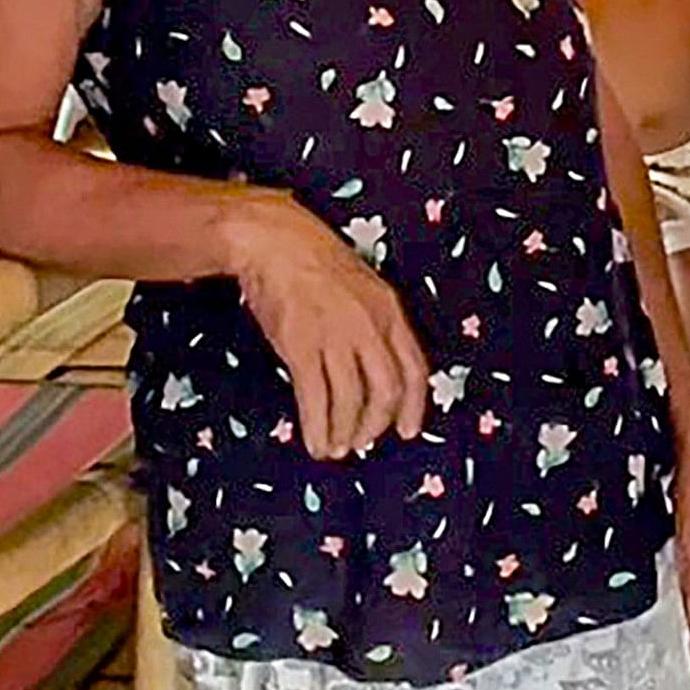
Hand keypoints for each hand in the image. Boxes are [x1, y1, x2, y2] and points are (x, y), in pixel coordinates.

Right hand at [226, 197, 429, 459]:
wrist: (275, 241)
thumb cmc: (317, 262)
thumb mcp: (364, 288)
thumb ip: (376, 326)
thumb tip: (378, 370)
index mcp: (390, 311)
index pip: (414, 369)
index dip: (414, 406)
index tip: (408, 429)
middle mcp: (368, 327)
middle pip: (385, 390)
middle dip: (375, 424)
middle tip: (363, 441)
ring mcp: (334, 336)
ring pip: (350, 400)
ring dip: (345, 432)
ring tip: (335, 448)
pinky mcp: (300, 346)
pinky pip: (315, 397)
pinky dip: (317, 426)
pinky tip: (315, 441)